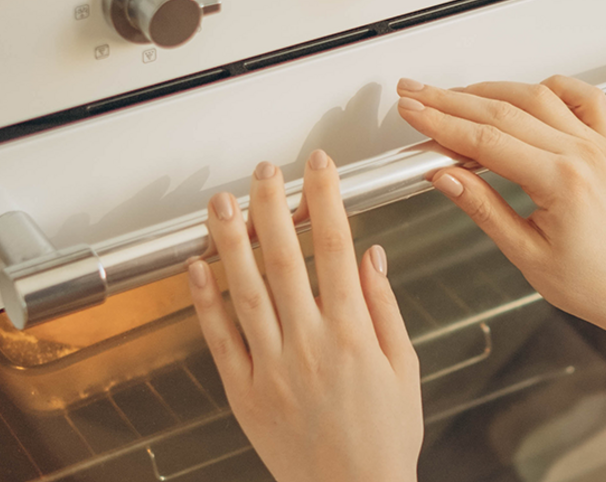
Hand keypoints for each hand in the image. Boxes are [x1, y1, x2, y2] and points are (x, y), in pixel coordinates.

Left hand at [187, 150, 422, 481]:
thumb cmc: (383, 437)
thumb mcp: (406, 366)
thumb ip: (385, 306)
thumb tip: (373, 255)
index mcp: (353, 333)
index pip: (337, 247)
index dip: (326, 199)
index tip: (319, 168)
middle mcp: (309, 343)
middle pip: (285, 257)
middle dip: (273, 205)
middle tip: (265, 172)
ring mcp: (272, 367)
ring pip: (246, 289)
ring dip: (232, 240)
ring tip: (222, 203)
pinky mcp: (245, 391)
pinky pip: (220, 337)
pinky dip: (206, 299)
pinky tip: (199, 266)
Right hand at [396, 76, 605, 376]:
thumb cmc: (592, 281)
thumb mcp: (525, 253)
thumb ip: (482, 207)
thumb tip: (444, 176)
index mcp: (561, 180)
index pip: (486, 139)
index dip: (442, 122)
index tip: (413, 112)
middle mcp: (581, 153)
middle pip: (502, 110)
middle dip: (449, 100)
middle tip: (415, 94)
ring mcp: (595, 143)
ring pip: (535, 95)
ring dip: (488, 90)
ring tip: (451, 94)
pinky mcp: (604, 143)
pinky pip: (581, 96)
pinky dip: (550, 86)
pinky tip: (526, 90)